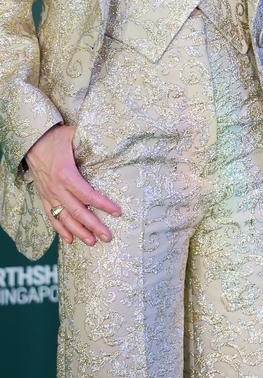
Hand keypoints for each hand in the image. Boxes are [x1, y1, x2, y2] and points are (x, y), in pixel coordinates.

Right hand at [25, 124, 121, 245]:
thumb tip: (111, 142)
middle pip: (77, 211)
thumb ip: (91, 141)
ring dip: (78, 232)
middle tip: (108, 237)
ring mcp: (49, 194)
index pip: (88, 194)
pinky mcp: (43, 196)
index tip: (117, 212)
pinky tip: (70, 240)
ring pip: (64, 218)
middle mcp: (56, 188)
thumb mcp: (74, 135)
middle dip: (94, 226)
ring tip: (92, 242)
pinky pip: (51, 216)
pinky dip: (60, 229)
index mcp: (66, 173)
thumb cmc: (56, 137)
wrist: (30, 140)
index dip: (103, 205)